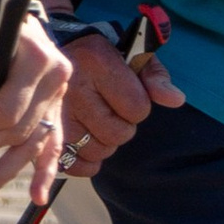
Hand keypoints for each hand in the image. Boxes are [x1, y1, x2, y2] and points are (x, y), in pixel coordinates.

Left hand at [0, 4, 70, 207]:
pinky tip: (37, 198)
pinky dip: (45, 171)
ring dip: (4, 172)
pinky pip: (53, 145)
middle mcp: (56, 81)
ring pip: (32, 144)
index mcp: (40, 58)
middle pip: (16, 129)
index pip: (8, 108)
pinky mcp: (53, 108)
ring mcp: (57, 97)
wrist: (2, 7)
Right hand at [52, 22, 184, 179]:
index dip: (139, 105)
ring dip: (104, 142)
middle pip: (119, 133)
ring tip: (95, 122)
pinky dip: (86, 160)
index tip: (125, 93)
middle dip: (122, 125)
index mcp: (97, 61)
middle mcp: (73, 87)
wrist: (57, 58)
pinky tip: (84, 141)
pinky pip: (77, 165)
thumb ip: (156, 76)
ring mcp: (56, 113)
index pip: (137, 107)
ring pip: (99, 151)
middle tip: (110, 109)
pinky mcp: (47, 135)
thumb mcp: (132, 57)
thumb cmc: (102, 61)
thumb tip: (175, 99)